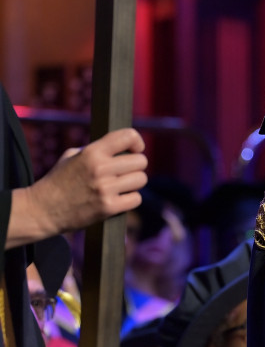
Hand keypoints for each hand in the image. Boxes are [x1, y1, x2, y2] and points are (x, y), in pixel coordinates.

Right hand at [8, 128, 147, 247]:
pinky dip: (130, 200)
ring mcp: (105, 189)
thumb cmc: (58, 181)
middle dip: (135, 166)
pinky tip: (118, 199)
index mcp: (92, 152)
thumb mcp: (72, 156)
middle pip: (141, 161)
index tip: (135, 149)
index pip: (128, 136)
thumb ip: (96, 149)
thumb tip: (122, 145)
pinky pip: (136, 199)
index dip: (136, 142)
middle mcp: (100, 168)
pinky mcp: (108, 208)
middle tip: (124, 172)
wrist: (42, 210)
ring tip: (120, 186)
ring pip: (141, 179)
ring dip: (133, 184)